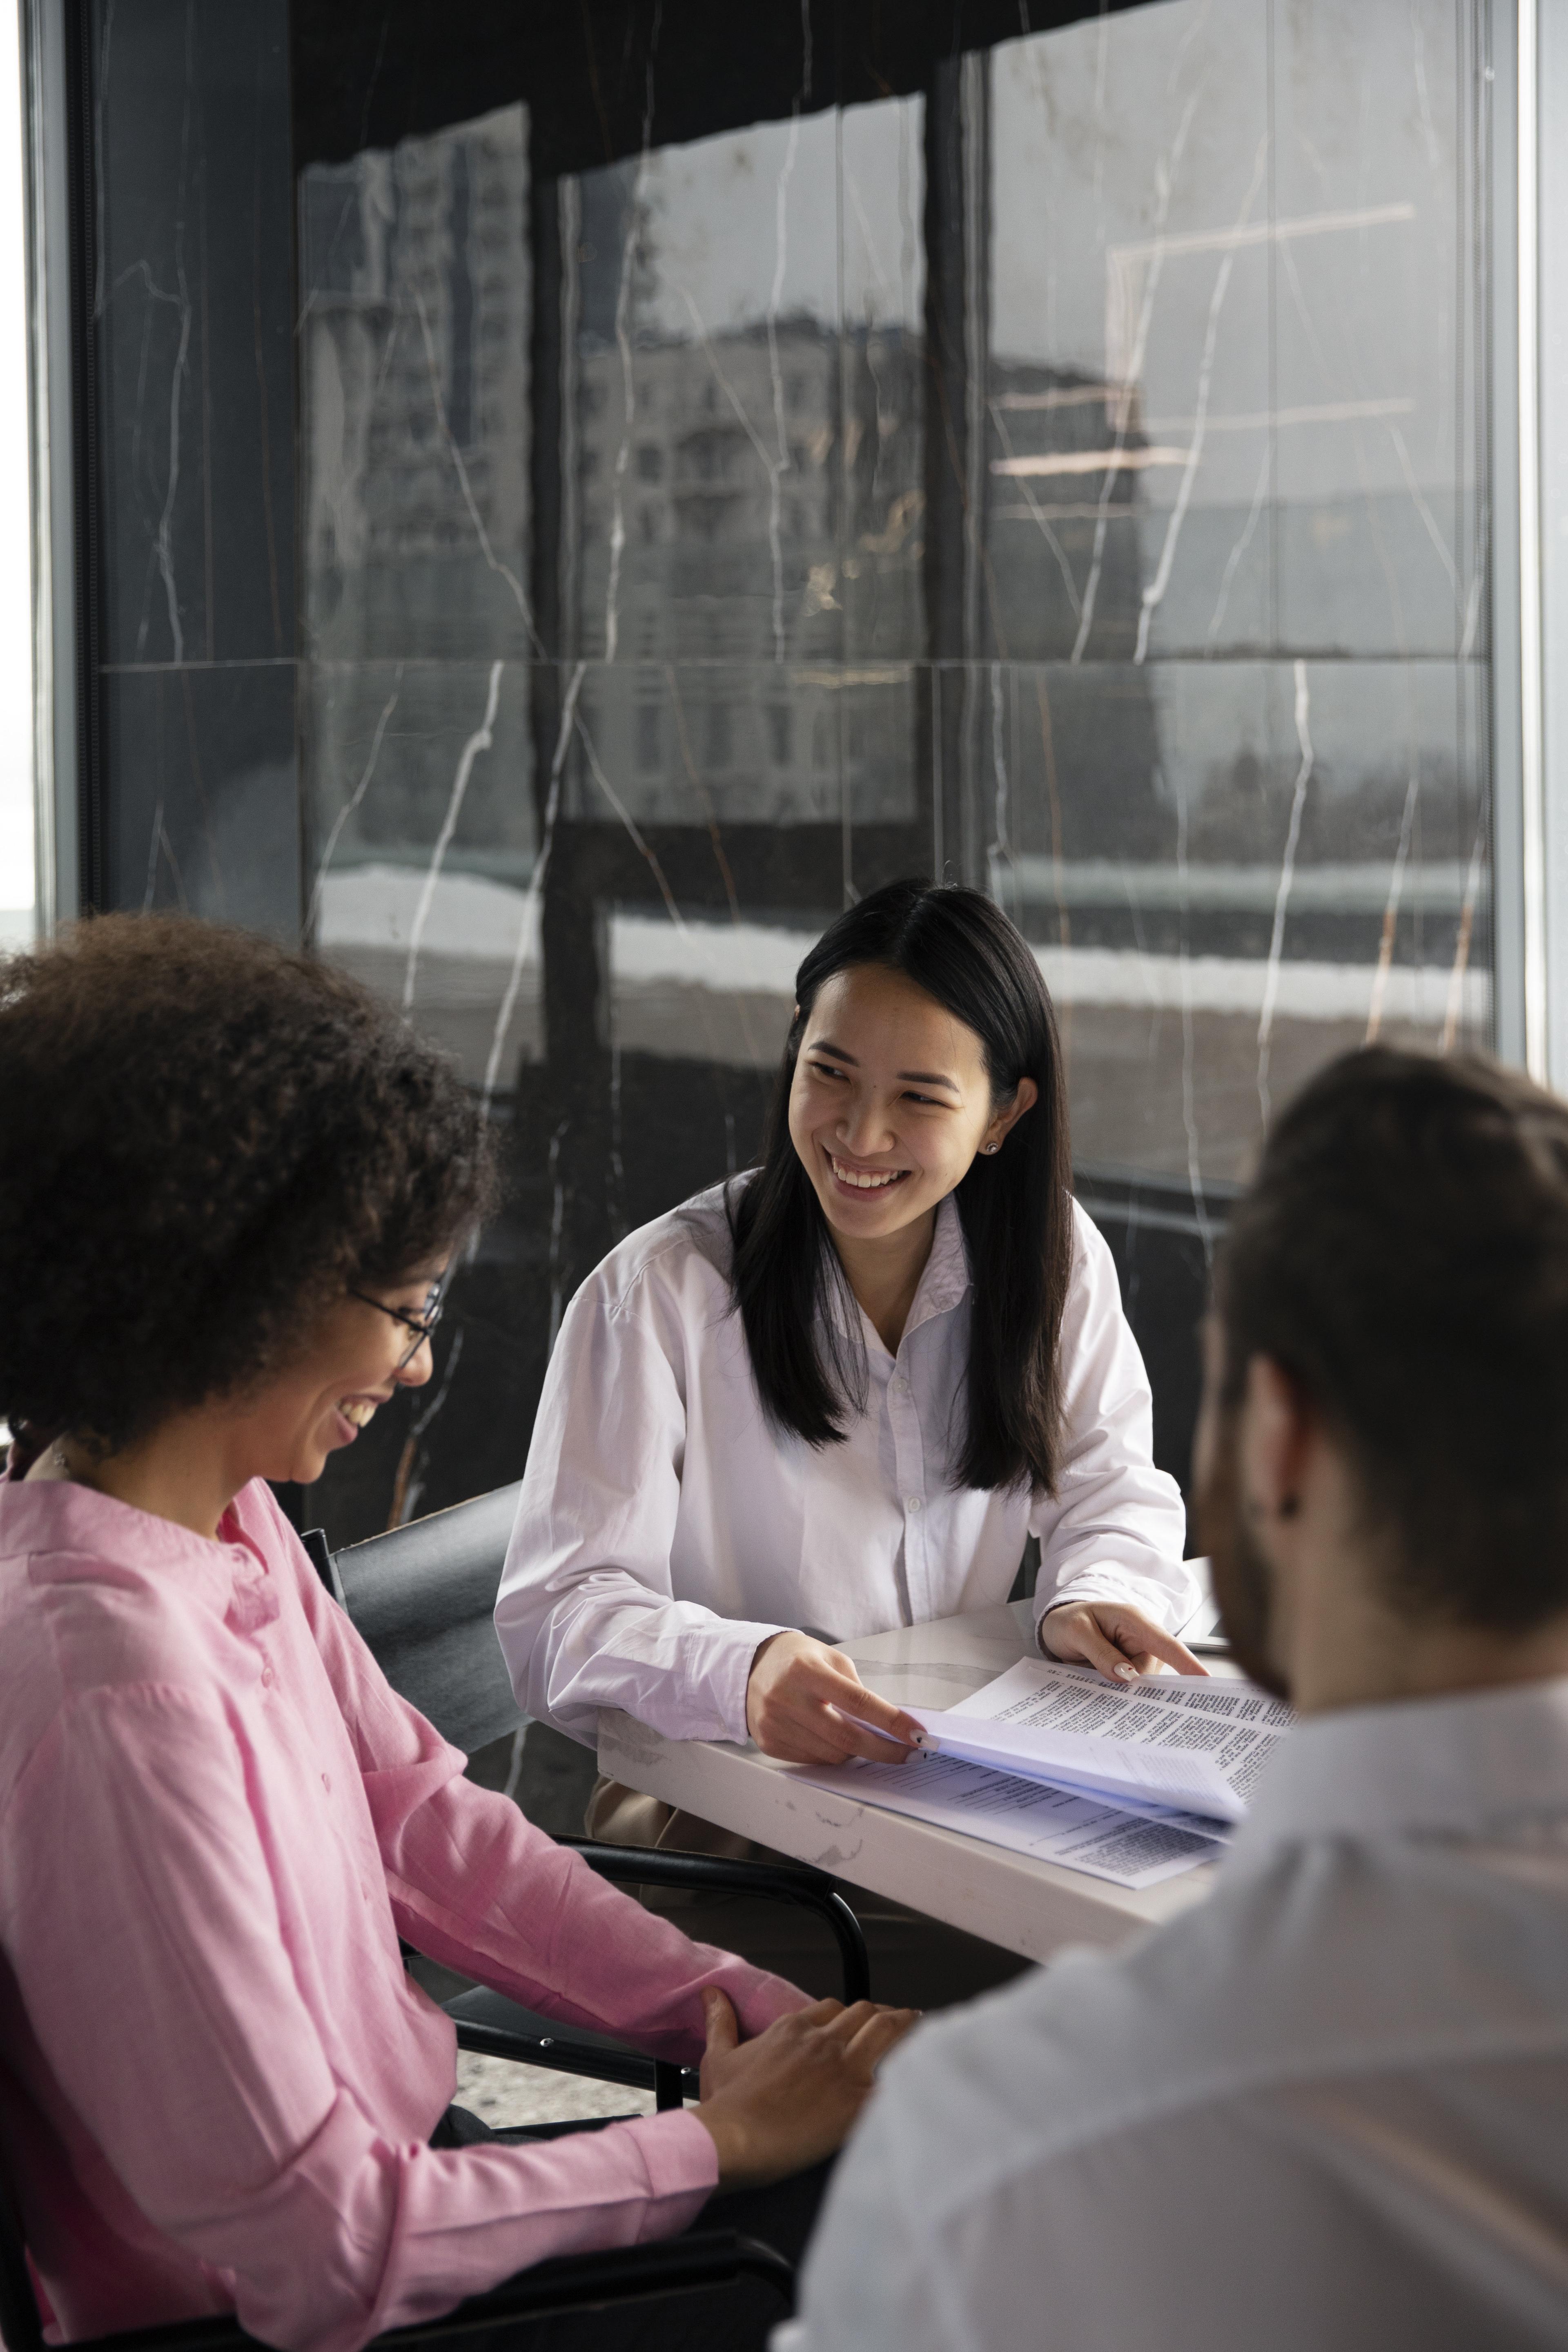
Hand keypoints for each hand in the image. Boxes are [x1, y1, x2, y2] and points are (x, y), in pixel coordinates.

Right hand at [692, 1988, 918, 2188]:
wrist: (735, 2141)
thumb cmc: (726, 2107)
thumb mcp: (718, 2057)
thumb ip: (720, 2021)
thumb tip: (711, 1993)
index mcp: (793, 2029)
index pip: (832, 2008)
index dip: (850, 2014)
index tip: (861, 2021)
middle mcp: (822, 2041)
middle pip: (865, 2014)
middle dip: (884, 2015)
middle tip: (900, 2021)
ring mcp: (843, 2068)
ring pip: (887, 2032)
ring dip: (906, 2027)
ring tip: (921, 2027)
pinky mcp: (858, 2100)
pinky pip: (897, 2076)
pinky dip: (913, 2070)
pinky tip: (927, 2069)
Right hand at [745, 1630, 922, 1763]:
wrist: (750, 1667)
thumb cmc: (798, 1660)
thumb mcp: (830, 1659)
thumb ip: (856, 1690)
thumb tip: (887, 1727)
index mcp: (807, 1671)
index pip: (858, 1702)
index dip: (892, 1722)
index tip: (917, 1735)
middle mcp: (787, 1698)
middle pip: (847, 1737)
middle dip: (884, 1750)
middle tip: (908, 1755)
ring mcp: (775, 1724)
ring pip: (832, 1755)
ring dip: (856, 1752)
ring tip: (864, 1740)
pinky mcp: (769, 1743)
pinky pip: (814, 1761)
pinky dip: (832, 1755)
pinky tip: (833, 1740)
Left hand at [1040, 1599, 1207, 1684]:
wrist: (1059, 1625)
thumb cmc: (1069, 1622)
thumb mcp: (1076, 1632)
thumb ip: (1100, 1652)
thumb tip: (1126, 1676)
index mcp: (1134, 1620)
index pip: (1166, 1643)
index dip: (1187, 1663)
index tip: (1205, 1681)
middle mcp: (1144, 1639)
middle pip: (1151, 1673)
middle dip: (1133, 1686)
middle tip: (1104, 1686)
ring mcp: (1140, 1656)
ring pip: (1142, 1684)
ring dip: (1122, 1691)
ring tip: (1093, 1679)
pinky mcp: (1134, 1670)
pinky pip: (1134, 1688)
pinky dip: (1120, 1693)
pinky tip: (1103, 1691)